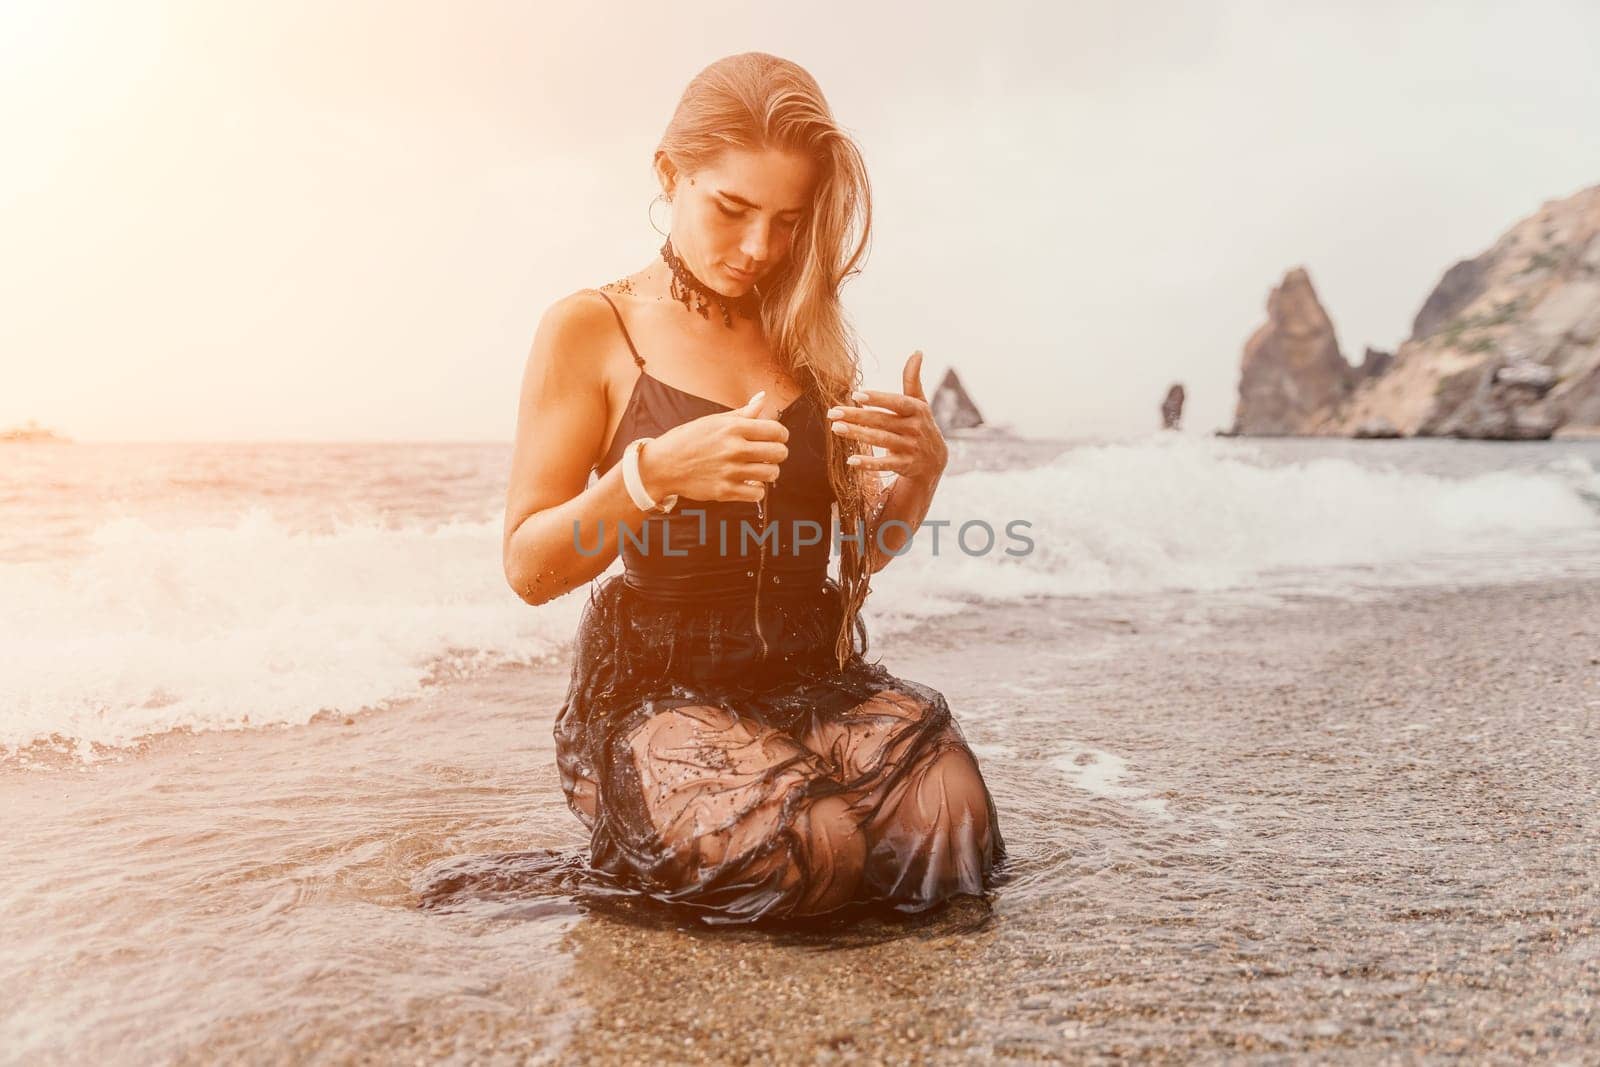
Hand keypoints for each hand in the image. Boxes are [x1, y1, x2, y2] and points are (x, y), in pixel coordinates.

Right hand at [642, 391, 788, 503]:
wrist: (662, 465)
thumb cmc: (689, 440)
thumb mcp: (713, 421)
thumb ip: (743, 413)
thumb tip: (763, 398)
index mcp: (733, 428)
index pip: (776, 431)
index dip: (781, 435)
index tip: (777, 438)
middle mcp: (734, 449)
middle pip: (778, 453)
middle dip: (778, 453)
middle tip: (770, 454)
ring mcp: (730, 471)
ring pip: (771, 474)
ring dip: (769, 471)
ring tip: (759, 468)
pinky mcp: (725, 491)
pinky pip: (758, 494)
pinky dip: (757, 490)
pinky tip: (748, 482)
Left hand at [825, 351, 947, 483]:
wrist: (935, 461)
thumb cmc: (921, 425)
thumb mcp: (920, 402)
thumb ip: (913, 379)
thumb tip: (917, 351)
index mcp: (917, 410)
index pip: (896, 402)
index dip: (877, 398)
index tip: (855, 395)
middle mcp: (915, 428)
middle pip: (882, 421)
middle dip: (856, 416)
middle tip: (832, 413)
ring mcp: (910, 448)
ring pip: (881, 440)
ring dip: (858, 435)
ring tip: (836, 428)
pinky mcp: (905, 465)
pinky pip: (885, 464)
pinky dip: (869, 463)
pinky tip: (851, 460)